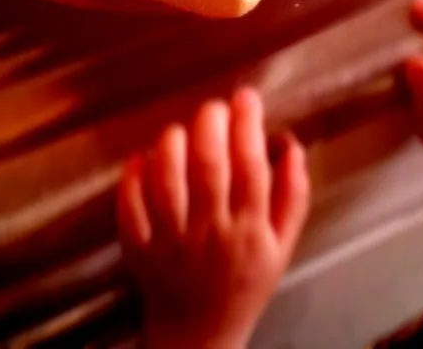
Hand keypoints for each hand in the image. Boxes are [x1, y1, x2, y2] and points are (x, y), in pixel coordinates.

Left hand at [117, 88, 309, 348]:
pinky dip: (133, 174)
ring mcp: (170, 242)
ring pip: (166, 179)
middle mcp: (209, 234)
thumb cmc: (244, 284)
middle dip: (210, 123)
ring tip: (183, 131)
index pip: (250, 167)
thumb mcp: (281, 247)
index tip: (247, 97)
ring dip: (173, 143)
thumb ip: (292, 196)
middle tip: (215, 107)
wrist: (200, 337)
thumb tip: (292, 144)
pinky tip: (144, 157)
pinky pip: (129, 204)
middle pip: (207, 166)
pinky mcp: (138, 249)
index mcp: (248, 231)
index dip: (248, 124)